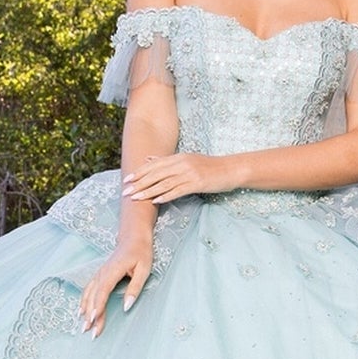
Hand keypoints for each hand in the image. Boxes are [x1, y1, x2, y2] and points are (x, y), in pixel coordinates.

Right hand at [79, 240, 152, 337]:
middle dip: (90, 315)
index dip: (98, 306)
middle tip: (89, 332)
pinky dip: (84, 302)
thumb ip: (134, 289)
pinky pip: (88, 290)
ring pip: (89, 294)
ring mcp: (99, 274)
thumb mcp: (144, 270)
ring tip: (83, 327)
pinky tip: (81, 312)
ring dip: (85, 311)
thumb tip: (126, 307)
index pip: (103, 291)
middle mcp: (102, 272)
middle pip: (93, 296)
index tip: (94, 320)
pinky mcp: (99, 275)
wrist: (133, 238)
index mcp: (113, 270)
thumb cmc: (141, 253)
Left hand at [123, 152, 237, 202]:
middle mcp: (182, 163)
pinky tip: (157, 201)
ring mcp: (190, 173)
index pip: (154, 165)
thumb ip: (168, 160)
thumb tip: (149, 159)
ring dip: (148, 191)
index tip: (127, 180)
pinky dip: (166, 195)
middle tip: (126, 191)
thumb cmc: (209, 167)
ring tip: (136, 198)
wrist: (231, 169)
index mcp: (178, 157)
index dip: (140, 173)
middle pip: (156, 174)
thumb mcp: (187, 160)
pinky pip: (178, 190)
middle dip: (139, 183)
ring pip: (164, 183)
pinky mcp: (197, 183)